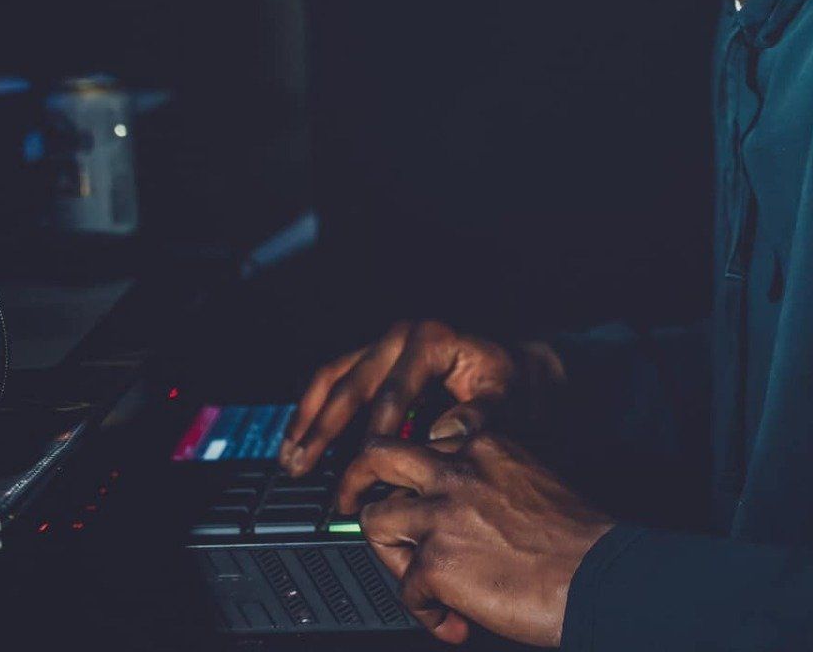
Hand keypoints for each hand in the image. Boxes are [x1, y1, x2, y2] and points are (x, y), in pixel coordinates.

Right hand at [279, 320, 563, 475]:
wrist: (522, 362)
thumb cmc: (515, 381)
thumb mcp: (507, 396)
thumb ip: (479, 417)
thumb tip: (443, 435)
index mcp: (431, 340)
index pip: (392, 396)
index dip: (373, 439)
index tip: (360, 476)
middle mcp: (402, 336)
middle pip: (350, 384)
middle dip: (323, 430)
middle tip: (301, 468)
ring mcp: (387, 343)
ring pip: (333, 378)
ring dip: (309, 420)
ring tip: (289, 458)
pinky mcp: (379, 356)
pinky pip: (337, 379)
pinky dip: (316, 409)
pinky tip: (301, 437)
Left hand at [342, 432, 613, 645]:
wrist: (601, 576)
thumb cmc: (582, 540)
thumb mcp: (534, 480)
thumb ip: (492, 482)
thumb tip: (464, 513)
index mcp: (487, 444)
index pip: (428, 439)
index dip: (418, 468)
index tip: (416, 486)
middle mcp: (457, 469)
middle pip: (378, 454)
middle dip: (355, 478)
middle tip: (352, 501)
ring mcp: (441, 513)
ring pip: (374, 519)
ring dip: (389, 556)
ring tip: (415, 581)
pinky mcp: (436, 562)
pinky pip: (407, 591)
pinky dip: (427, 614)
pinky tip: (453, 622)